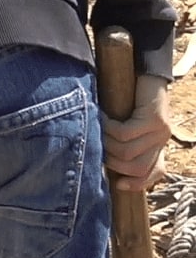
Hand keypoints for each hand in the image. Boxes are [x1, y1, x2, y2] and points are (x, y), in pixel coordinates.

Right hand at [105, 74, 171, 191]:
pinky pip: (124, 134)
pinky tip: (102, 117)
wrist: (146, 72)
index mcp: (158, 145)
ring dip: (105, 142)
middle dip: (110, 160)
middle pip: (134, 167)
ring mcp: (161, 132)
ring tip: (96, 129)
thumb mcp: (128, 124)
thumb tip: (104, 159)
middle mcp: (162, 141)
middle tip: (96, 145)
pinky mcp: (155, 121)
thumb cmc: (131, 98)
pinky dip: (108, 127)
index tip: (118, 185)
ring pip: (126, 152)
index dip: (137, 183)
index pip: (153, 173)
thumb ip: (124, 142)